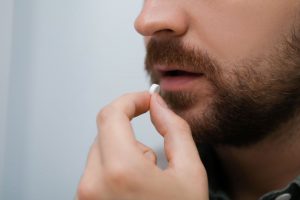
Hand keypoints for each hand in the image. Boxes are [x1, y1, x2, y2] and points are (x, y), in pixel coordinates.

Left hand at [77, 91, 208, 199]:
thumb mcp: (189, 172)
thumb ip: (175, 130)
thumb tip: (160, 106)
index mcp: (120, 171)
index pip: (111, 114)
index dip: (131, 100)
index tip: (144, 100)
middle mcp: (94, 183)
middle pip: (106, 132)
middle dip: (131, 133)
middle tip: (153, 157)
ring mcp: (86, 195)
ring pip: (101, 151)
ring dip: (124, 153)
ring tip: (146, 180)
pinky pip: (97, 169)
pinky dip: (115, 169)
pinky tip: (133, 189)